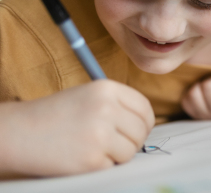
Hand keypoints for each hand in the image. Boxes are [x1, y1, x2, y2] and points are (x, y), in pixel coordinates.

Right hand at [0, 80, 153, 176]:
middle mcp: (106, 108)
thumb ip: (118, 104)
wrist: (20, 132)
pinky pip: (113, 165)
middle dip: (133, 140)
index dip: (144, 122)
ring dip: (118, 154)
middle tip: (115, 143)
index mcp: (107, 89)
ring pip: (131, 150)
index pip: (144, 108)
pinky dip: (102, 165)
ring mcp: (100, 134)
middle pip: (141, 130)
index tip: (137, 129)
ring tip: (95, 148)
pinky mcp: (92, 158)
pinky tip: (83, 156)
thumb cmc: (57, 114)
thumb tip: (147, 123)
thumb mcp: (89, 95)